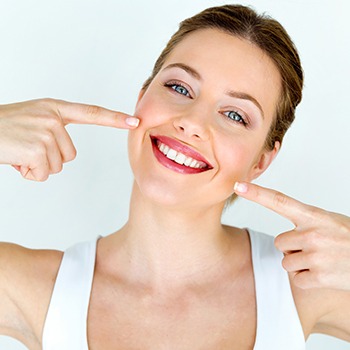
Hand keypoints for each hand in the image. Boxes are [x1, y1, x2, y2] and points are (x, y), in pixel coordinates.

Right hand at [0, 98, 138, 180]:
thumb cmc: (3, 129)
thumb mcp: (32, 120)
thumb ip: (54, 130)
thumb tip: (65, 155)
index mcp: (54, 109)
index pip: (91, 113)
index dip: (114, 118)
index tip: (134, 121)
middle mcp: (53, 118)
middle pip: (70, 155)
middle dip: (48, 158)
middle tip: (25, 147)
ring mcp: (46, 132)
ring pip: (57, 166)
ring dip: (37, 166)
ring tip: (18, 151)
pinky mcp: (37, 149)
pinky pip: (43, 174)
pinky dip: (28, 174)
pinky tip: (15, 160)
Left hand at [234, 182, 349, 290]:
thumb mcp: (330, 221)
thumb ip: (305, 222)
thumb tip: (281, 233)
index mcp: (314, 216)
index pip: (279, 201)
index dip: (257, 193)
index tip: (238, 185)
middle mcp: (312, 233)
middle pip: (280, 242)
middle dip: (293, 247)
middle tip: (315, 248)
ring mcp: (315, 255)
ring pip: (286, 261)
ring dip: (300, 263)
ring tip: (322, 260)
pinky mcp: (318, 276)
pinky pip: (296, 278)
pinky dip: (306, 278)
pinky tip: (324, 273)